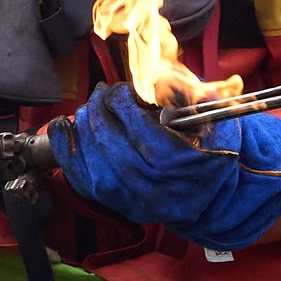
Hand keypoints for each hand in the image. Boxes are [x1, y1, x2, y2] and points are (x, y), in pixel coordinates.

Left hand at [48, 84, 280, 251]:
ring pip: (89, 154)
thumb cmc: (213, 150)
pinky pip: (79, 176)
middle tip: (105, 94)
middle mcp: (147, 182)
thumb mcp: (212, 116)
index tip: (124, 90)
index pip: (132, 119)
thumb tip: (152, 76)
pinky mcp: (116, 205)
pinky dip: (66, 149)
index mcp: (174, 158)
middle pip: (106, 134)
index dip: (122, 97)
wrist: (214, 198)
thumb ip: (184, 91)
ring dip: (85, 122)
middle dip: (100, 105)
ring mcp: (128, 197)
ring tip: (92, 109)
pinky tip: (65, 128)